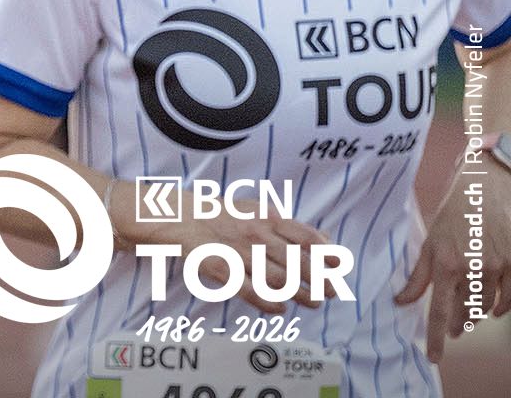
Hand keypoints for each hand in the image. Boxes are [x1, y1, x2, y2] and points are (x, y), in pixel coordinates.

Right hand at [110, 181, 334, 313]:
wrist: (178, 218)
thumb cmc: (221, 215)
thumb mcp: (256, 209)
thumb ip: (289, 224)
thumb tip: (325, 238)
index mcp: (264, 218)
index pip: (303, 237)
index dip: (324, 253)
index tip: (338, 266)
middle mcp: (255, 235)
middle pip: (295, 261)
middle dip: (318, 279)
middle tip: (331, 291)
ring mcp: (238, 253)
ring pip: (278, 279)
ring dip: (300, 294)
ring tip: (313, 302)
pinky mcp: (222, 270)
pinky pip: (250, 291)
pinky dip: (268, 302)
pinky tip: (280, 307)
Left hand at [398, 167, 510, 360]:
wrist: (488, 187)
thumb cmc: (454, 212)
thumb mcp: (430, 240)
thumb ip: (419, 275)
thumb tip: (401, 300)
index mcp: (445, 262)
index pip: (438, 310)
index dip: (436, 337)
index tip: (434, 356)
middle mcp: (471, 269)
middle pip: (465, 313)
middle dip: (457, 325)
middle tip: (452, 330)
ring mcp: (497, 268)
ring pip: (486, 308)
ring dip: (476, 316)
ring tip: (468, 317)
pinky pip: (510, 299)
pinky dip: (501, 307)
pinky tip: (494, 308)